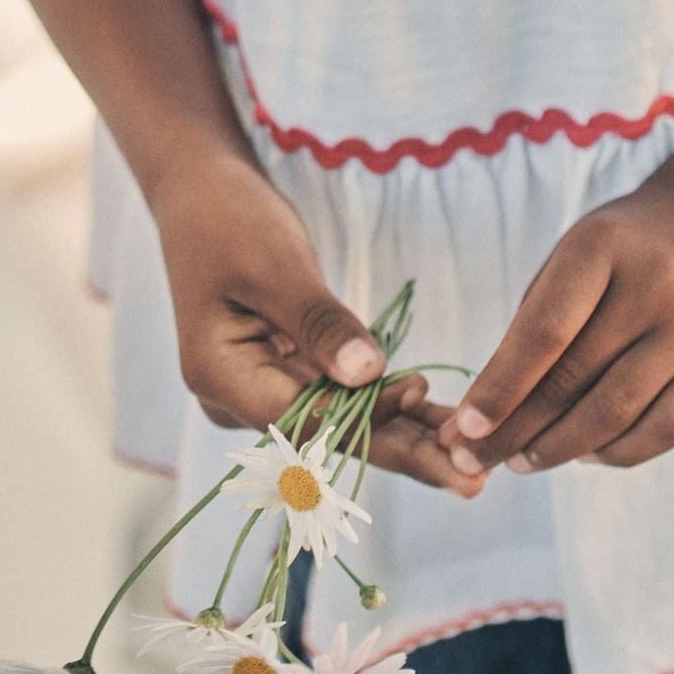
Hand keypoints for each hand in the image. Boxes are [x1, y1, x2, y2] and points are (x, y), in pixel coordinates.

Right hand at [151, 155, 483, 497]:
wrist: (201, 191)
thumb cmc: (229, 218)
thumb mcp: (276, 266)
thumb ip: (319, 323)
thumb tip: (370, 376)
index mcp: (223, 378)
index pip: (309, 418)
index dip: (373, 420)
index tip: (431, 416)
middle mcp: (240, 398)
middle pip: (330, 433)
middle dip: (403, 452)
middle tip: (473, 481)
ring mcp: (263, 386)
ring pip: (343, 418)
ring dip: (404, 431)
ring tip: (473, 458)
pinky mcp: (287, 370)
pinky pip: (341, 392)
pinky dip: (386, 400)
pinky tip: (435, 415)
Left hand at [436, 160, 673, 476]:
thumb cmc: (620, 250)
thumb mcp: (571, 258)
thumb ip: (532, 327)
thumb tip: (481, 416)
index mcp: (603, 245)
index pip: (544, 331)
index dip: (500, 387)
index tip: (464, 430)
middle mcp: (657, 283)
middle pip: (574, 379)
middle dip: (515, 429)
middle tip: (474, 459)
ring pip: (617, 413)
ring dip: (559, 449)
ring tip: (521, 460)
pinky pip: (664, 430)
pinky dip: (616, 453)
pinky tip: (583, 454)